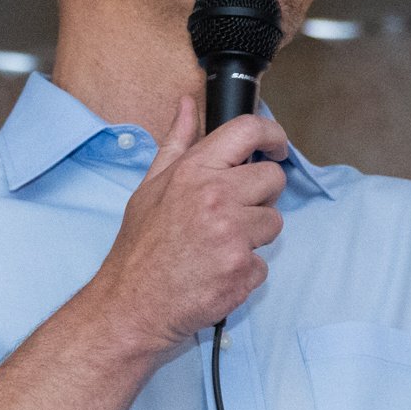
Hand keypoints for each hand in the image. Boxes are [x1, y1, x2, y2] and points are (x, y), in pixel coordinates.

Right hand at [79, 96, 289, 356]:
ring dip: (254, 235)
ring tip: (217, 246)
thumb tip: (187, 105)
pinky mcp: (243, 270)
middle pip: (273, 180)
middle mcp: (217, 197)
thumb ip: (176, 143)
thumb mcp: (151, 187)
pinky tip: (217, 272)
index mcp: (194, 171)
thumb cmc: (140, 248)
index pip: (249, 132)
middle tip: (233, 213)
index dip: (272, 135)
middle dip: (260, 195)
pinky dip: (245, 270)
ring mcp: (232, 235)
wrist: (132, 304)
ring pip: (273, 223)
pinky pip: (264, 262)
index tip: (277, 146)